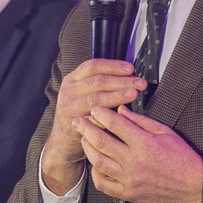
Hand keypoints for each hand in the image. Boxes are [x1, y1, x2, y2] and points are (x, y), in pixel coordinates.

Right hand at [41, 59, 146, 193]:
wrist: (64, 136)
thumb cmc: (81, 110)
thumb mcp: (85, 92)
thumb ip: (102, 83)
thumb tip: (130, 76)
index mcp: (73, 79)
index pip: (93, 66)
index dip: (112, 66)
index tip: (130, 69)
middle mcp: (69, 91)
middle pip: (97, 82)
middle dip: (120, 81)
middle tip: (139, 83)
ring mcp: (69, 107)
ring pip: (95, 99)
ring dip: (117, 96)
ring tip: (133, 94)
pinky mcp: (72, 123)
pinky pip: (92, 119)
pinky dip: (107, 117)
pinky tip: (120, 115)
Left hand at [76, 105, 202, 202]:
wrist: (194, 186)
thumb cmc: (182, 158)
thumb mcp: (165, 133)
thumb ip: (141, 121)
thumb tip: (121, 110)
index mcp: (144, 143)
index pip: (115, 124)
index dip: (101, 114)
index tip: (94, 109)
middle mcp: (133, 161)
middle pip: (101, 141)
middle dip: (86, 128)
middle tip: (78, 121)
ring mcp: (129, 179)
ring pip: (98, 162)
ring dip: (87, 149)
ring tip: (83, 139)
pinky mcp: (128, 193)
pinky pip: (103, 184)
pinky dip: (95, 173)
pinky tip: (95, 164)